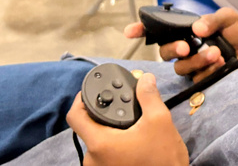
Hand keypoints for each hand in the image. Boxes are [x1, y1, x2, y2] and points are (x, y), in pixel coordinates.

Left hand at [66, 73, 187, 165]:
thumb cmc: (162, 160)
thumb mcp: (159, 121)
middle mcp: (92, 159)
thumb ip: (148, 96)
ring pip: (99, 141)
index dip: (80, 98)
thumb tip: (144, 79)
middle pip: (89, 128)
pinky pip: (105, 153)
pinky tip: (134, 140)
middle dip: (104, 114)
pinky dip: (116, 143)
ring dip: (112, 130)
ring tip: (132, 124)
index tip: (92, 90)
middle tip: (122, 105)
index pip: (75, 116)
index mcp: (99, 143)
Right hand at [125, 8, 237, 82]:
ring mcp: (194, 64)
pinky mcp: (204, 78)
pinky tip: (221, 63)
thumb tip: (196, 28)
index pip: (159, 30)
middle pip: (165, 52)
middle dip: (173, 48)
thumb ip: (212, 19)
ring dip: (196, 60)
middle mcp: (187, 47)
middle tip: (187, 46)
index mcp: (188, 30)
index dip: (142, 30)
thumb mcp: (228, 17)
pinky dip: (207, 69)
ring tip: (216, 52)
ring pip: (180, 67)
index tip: (130, 31)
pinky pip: (196, 77)